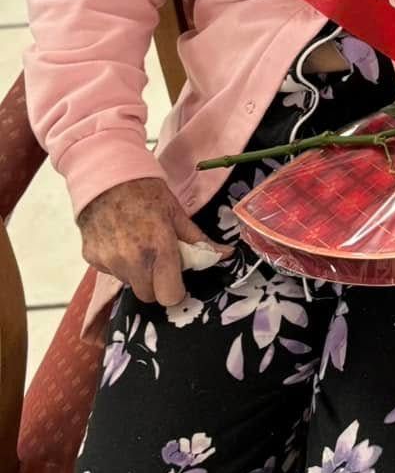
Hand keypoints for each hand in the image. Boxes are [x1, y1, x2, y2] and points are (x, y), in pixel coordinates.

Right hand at [77, 178, 225, 308]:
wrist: (105, 176)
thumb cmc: (145, 191)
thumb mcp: (177, 213)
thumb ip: (198, 240)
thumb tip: (225, 254)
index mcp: (158, 250)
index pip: (170, 296)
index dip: (175, 289)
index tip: (176, 277)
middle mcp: (131, 262)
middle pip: (148, 296)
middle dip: (156, 284)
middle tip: (158, 260)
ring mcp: (108, 262)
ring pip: (128, 283)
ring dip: (137, 272)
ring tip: (138, 245)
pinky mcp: (91, 258)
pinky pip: (110, 271)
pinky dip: (118, 263)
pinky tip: (120, 240)